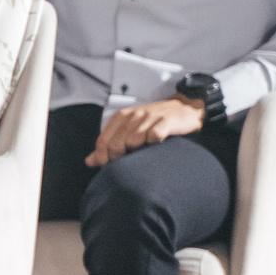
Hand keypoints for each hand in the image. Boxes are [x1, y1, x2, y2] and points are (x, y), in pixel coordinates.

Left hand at [86, 97, 205, 167]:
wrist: (186, 108)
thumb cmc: (155, 121)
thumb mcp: (130, 130)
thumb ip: (109, 144)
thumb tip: (89, 161)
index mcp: (121, 117)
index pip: (103, 140)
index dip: (102, 157)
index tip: (108, 167)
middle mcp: (133, 116)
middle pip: (115, 144)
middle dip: (119, 158)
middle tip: (129, 162)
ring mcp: (150, 117)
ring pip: (133, 141)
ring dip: (138, 151)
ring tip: (145, 152)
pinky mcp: (166, 121)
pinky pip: (154, 136)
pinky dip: (155, 143)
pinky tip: (158, 144)